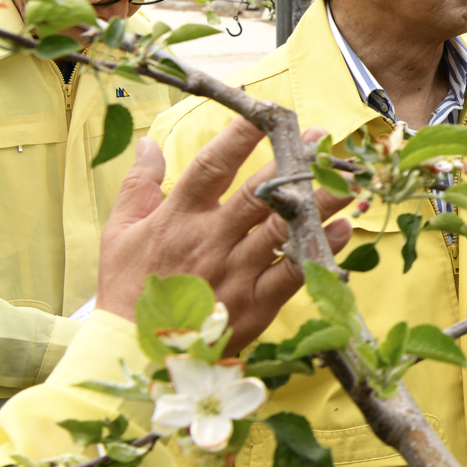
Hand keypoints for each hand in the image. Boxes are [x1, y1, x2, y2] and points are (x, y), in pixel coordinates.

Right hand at [97, 116, 352, 354]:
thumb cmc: (128, 289)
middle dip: (292, 163)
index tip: (265, 113)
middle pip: (257, 194)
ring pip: (282, 229)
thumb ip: (139, 186)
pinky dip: (319, 250)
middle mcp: (210, 241)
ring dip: (317, 202)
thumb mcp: (120, 233)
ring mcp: (234, 273)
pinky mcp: (254, 305)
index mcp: (177, 218)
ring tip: (347, 179)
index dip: (238, 137)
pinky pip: (292, 273)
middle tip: (322, 139)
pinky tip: (342, 230)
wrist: (134, 353)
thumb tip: (150, 144)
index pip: (211, 166)